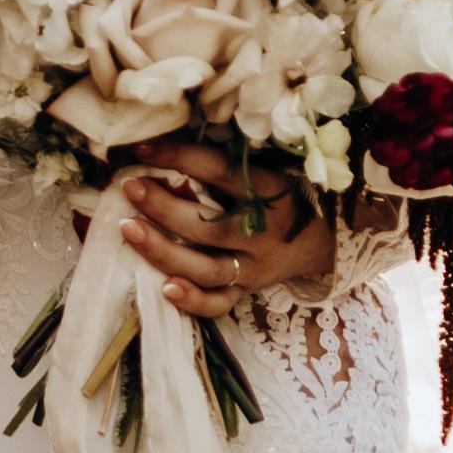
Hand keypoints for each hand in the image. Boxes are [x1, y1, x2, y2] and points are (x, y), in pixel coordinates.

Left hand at [121, 142, 338, 309]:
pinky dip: (193, 300)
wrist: (324, 240)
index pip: (219, 172)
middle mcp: (261, 236)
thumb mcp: (264, 173)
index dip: (179, 157)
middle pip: (208, 226)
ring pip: (206, 268)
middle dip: (163, 206)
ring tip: (128, 229)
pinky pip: (218, 304)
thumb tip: (161, 151)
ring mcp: (252, 269)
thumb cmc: (282, 197)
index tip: (141, 147)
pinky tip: (165, 289)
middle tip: (130, 187)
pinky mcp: (245, 293)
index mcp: (268, 195)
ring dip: (163, 250)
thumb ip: (221, 168)